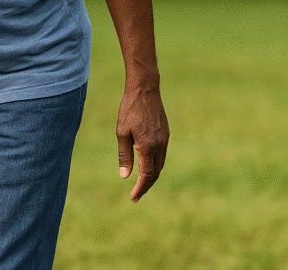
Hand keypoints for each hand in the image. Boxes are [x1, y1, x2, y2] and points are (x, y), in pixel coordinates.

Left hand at [117, 87, 168, 201]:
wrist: (145, 90)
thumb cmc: (129, 109)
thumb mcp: (121, 132)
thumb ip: (124, 155)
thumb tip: (125, 176)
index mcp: (148, 146)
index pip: (146, 175)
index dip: (140, 188)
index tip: (133, 198)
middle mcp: (160, 145)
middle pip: (155, 173)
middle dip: (146, 186)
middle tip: (136, 195)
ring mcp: (165, 140)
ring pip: (160, 165)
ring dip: (151, 176)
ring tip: (140, 184)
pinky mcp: (166, 134)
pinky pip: (162, 155)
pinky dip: (155, 165)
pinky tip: (147, 166)